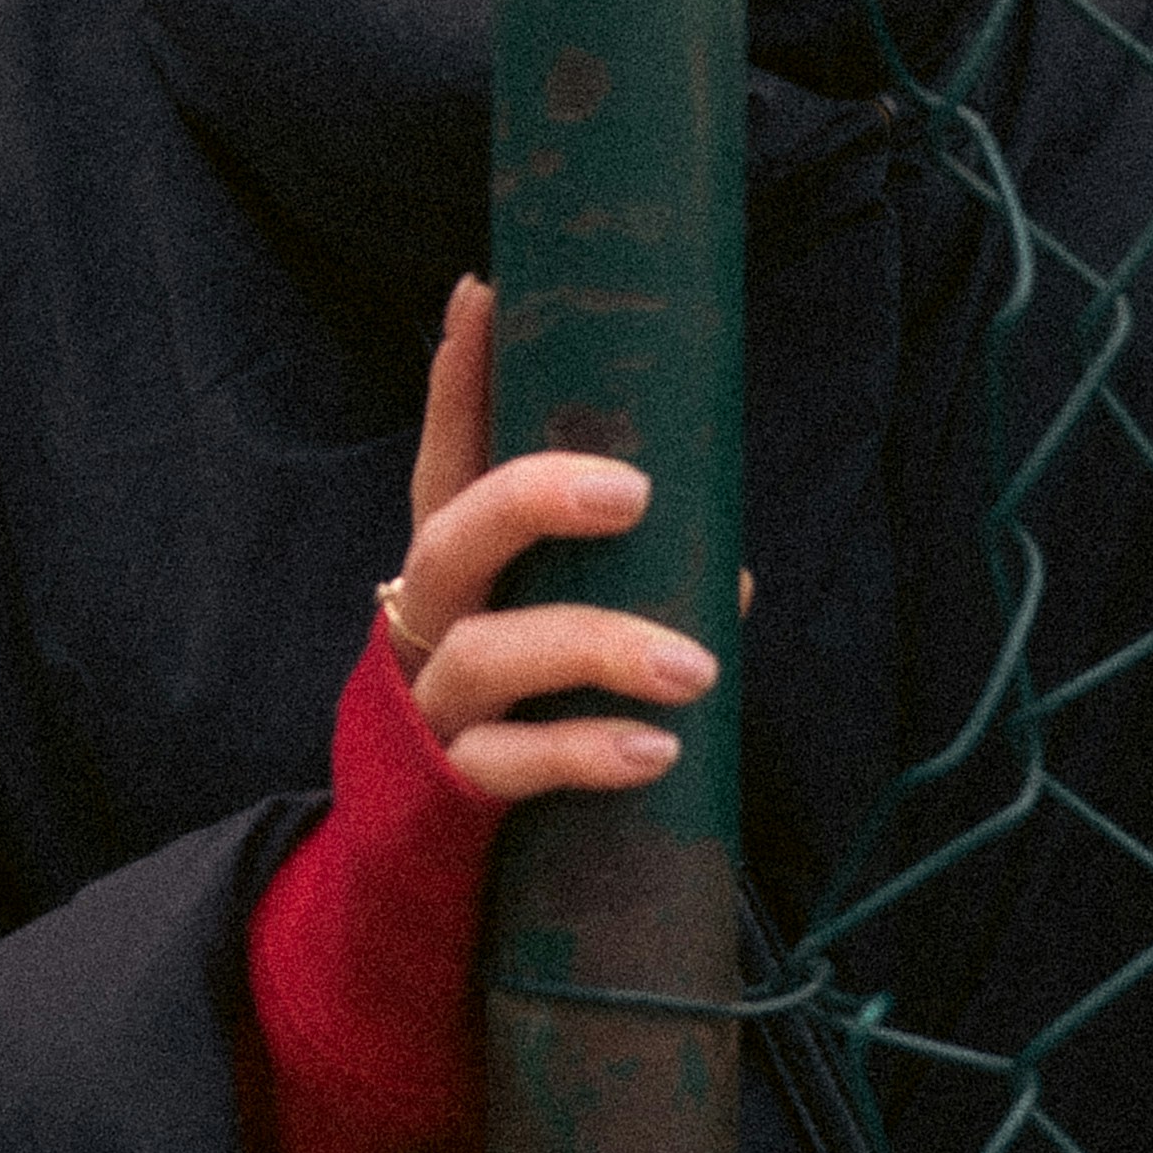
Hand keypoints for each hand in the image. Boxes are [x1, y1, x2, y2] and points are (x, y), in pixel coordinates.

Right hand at [380, 278, 714, 805]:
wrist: (419, 859)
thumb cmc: (516, 718)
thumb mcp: (553, 635)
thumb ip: (627, 594)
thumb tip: (733, 576)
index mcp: (459, 566)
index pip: (451, 457)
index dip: (460, 380)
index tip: (482, 293)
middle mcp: (433, 618)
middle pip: (457, 534)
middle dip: (536, 497)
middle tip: (634, 492)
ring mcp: (434, 702)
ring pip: (492, 652)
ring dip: (598, 648)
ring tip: (695, 668)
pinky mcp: (446, 787)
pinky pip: (510, 764)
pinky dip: (584, 752)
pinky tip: (653, 750)